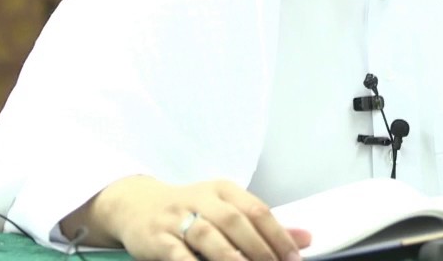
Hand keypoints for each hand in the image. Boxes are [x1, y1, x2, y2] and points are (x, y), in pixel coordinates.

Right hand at [62, 175, 311, 260]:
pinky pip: (178, 254)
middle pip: (235, 221)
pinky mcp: (157, 237)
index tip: (295, 258)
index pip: (257, 210)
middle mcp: (201, 198)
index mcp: (223, 189)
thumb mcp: (225, 209)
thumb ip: (263, 226)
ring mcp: (177, 217)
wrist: (136, 205)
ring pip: (208, 236)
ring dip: (231, 257)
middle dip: (259, 248)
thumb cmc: (189, 210)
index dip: (279, 235)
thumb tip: (306, 238)